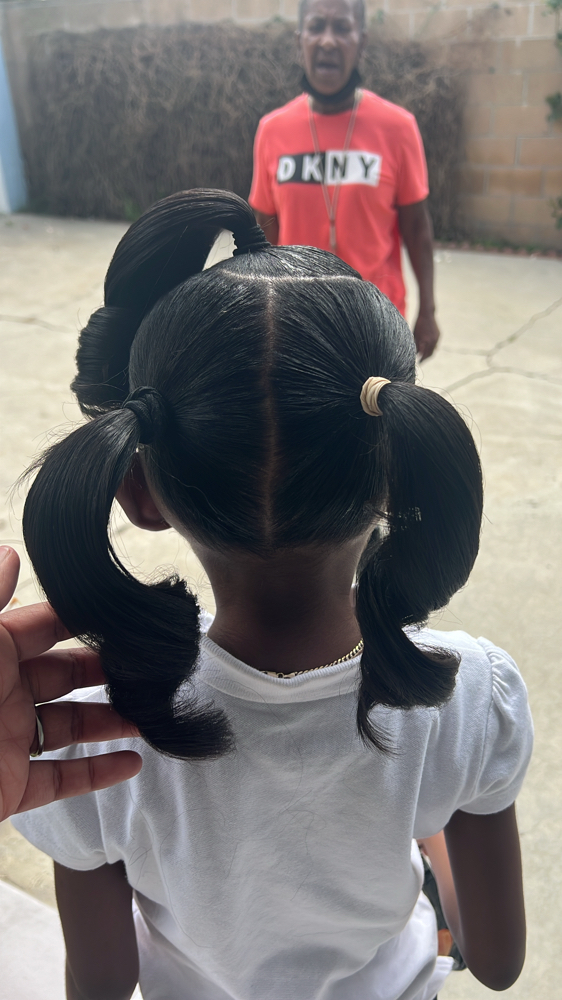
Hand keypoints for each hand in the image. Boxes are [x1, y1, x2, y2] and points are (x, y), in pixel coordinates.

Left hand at [0, 546, 141, 820]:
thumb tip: (8, 552)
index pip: (40, 626)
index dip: (80, 618)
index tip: (121, 612)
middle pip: (62, 675)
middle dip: (104, 668)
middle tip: (146, 663)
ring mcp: (6, 742)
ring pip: (69, 725)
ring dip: (111, 719)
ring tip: (152, 712)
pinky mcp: (10, 788)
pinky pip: (62, 778)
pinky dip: (99, 772)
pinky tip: (133, 761)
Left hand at [413, 311, 439, 360]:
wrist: (427, 314)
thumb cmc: (418, 324)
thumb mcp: (414, 335)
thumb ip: (416, 345)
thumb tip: (416, 353)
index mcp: (424, 341)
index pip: (423, 355)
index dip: (421, 360)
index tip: (418, 363)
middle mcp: (431, 341)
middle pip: (429, 354)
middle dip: (425, 359)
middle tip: (421, 362)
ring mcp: (436, 339)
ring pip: (433, 350)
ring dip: (429, 354)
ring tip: (424, 356)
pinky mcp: (439, 336)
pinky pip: (436, 345)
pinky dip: (432, 348)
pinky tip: (428, 349)